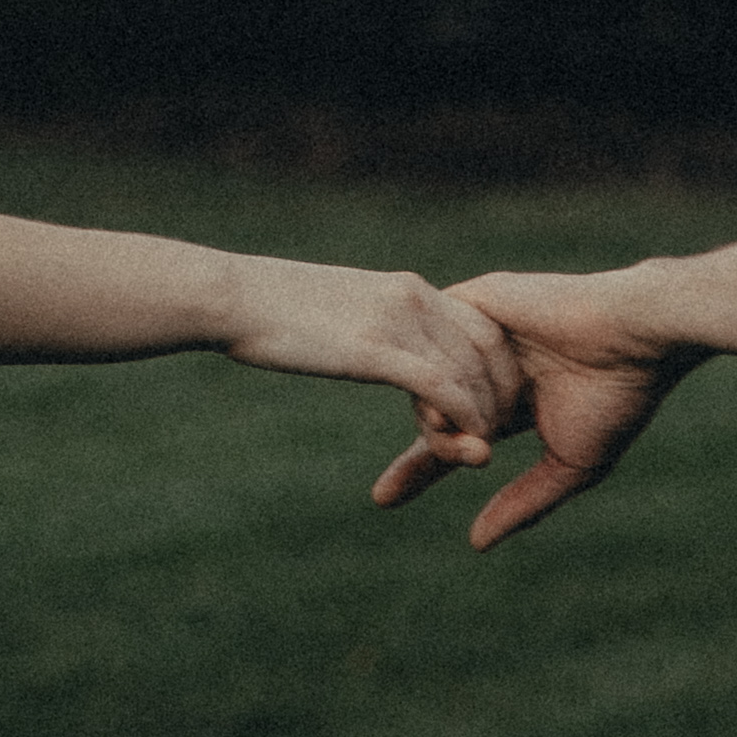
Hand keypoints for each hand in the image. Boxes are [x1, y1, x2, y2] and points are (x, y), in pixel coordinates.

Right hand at [229, 258, 514, 436]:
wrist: (235, 298)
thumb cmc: (273, 310)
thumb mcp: (337, 309)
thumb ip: (369, 326)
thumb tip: (370, 348)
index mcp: (407, 287)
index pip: (481, 323)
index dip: (497, 367)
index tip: (496, 402)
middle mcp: (414, 298)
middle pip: (488, 348)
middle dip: (501, 394)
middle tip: (498, 431)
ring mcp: (398, 322)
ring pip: (471, 372)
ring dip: (484, 416)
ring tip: (480, 448)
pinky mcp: (377, 350)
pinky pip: (443, 387)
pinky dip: (462, 419)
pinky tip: (464, 444)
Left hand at [371, 267, 700, 548]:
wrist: (636, 334)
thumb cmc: (616, 398)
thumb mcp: (570, 464)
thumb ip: (523, 502)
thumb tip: (476, 543)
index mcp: (509, 400)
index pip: (449, 435)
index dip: (419, 467)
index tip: (382, 499)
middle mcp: (487, 367)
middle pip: (430, 413)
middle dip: (441, 442)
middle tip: (478, 452)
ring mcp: (478, 333)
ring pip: (428, 382)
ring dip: (456, 410)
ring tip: (496, 415)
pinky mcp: (475, 300)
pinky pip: (433, 343)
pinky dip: (454, 370)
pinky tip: (491, 379)